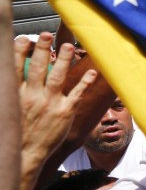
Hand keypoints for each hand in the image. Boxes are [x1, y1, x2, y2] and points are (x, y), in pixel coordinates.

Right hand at [16, 33, 96, 189]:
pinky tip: (93, 72)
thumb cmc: (17, 131)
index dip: (19, 51)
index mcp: (16, 94)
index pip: (16, 67)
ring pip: (58, 76)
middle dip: (42, 48)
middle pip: (38, 66)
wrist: (25, 154)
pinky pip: (77, 93)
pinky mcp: (65, 111)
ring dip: (64, 59)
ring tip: (69, 45)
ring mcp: (50, 103)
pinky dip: (85, 81)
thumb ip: (11, 91)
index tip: (24, 38)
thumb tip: (12, 75)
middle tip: (46, 34)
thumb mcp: (8, 110)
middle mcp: (32, 95)